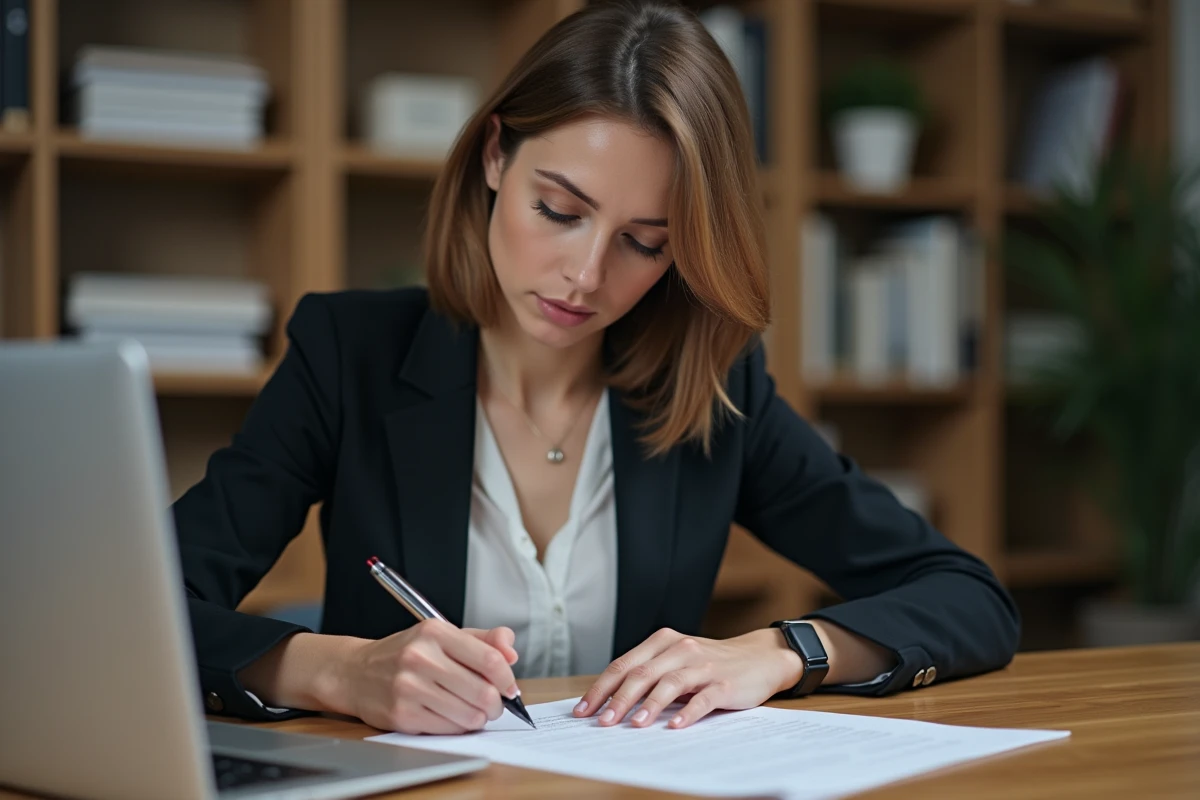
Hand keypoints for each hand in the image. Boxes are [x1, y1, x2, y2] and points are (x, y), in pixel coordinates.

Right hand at [339, 619, 520, 734]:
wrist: (356, 672)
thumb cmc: (405, 653)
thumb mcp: (442, 635)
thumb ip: (482, 640)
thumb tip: (511, 651)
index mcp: (434, 632)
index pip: (489, 659)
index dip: (507, 678)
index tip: (510, 688)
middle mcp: (421, 657)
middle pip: (482, 692)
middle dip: (496, 704)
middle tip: (494, 705)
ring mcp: (409, 687)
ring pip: (468, 715)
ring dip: (479, 718)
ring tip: (474, 712)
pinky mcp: (402, 714)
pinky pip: (448, 729)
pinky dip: (458, 727)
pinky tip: (452, 717)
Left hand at [572, 627, 802, 729]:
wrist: (759, 656)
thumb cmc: (711, 663)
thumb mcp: (677, 661)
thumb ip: (650, 674)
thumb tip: (611, 702)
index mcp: (663, 641)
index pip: (624, 665)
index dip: (601, 688)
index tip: (583, 710)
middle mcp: (680, 649)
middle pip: (642, 673)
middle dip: (618, 699)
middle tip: (602, 722)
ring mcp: (703, 665)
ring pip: (669, 683)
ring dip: (649, 705)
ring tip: (634, 725)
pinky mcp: (724, 682)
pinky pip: (703, 698)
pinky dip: (688, 712)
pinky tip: (675, 726)